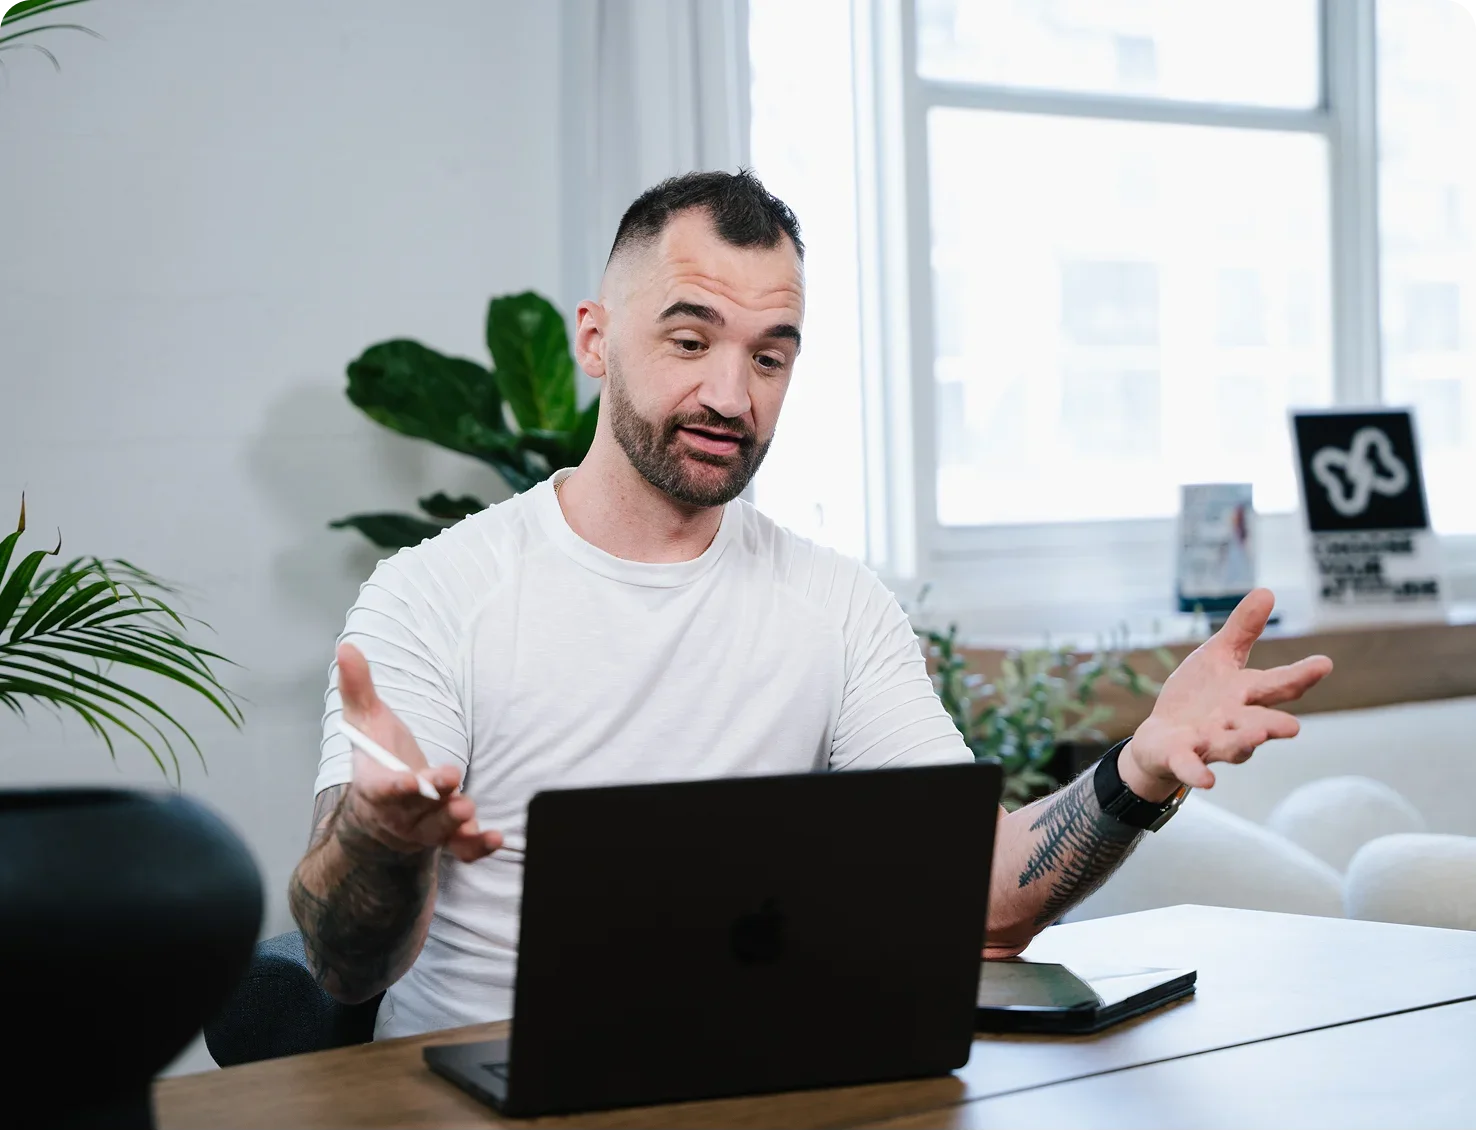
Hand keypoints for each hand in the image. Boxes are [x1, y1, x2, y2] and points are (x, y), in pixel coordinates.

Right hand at [335, 642, 501, 862]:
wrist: (381, 810)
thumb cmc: (378, 759)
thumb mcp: (365, 721)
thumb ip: (358, 688)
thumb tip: (346, 646)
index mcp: (375, 785)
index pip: (383, 789)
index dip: (397, 787)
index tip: (412, 780)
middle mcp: (398, 813)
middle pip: (415, 812)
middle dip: (434, 801)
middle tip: (453, 786)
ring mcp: (422, 830)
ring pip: (437, 833)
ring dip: (454, 824)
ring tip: (468, 810)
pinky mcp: (444, 839)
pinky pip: (459, 850)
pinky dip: (476, 847)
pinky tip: (495, 837)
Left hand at [1122, 589, 1332, 799]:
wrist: (1160, 739)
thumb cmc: (1198, 697)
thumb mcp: (1218, 657)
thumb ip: (1243, 630)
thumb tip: (1268, 590)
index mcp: (1244, 695)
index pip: (1276, 685)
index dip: (1300, 676)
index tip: (1324, 664)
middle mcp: (1232, 722)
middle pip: (1258, 722)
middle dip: (1273, 725)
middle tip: (1292, 727)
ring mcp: (1207, 741)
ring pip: (1229, 745)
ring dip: (1242, 743)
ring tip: (1256, 737)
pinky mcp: (1181, 756)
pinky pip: (1190, 766)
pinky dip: (1196, 772)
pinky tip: (1206, 781)